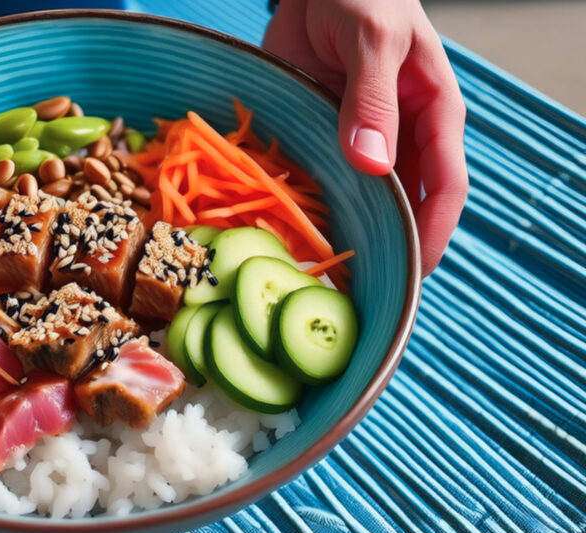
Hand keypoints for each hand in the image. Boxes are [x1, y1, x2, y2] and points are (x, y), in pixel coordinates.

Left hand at [263, 0, 468, 275]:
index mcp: (432, 114)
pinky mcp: (321, 134)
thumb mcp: (372, 41)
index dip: (435, 233)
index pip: (446, 186)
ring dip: (345, 229)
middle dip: (387, 245)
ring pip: (361, 197)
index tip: (415, 274)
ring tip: (320, 273)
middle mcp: (399, 135)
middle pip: (403, 204)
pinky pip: (320, 178)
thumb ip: (373, 100)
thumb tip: (373, 166)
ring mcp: (359, 139)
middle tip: (359, 290)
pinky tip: (287, 232)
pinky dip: (308, 204)